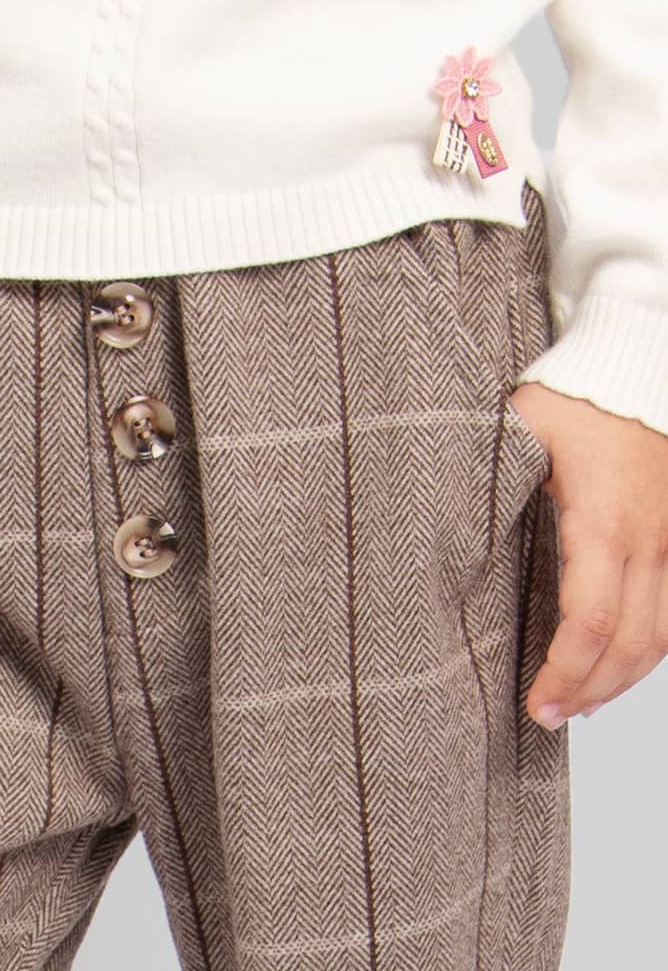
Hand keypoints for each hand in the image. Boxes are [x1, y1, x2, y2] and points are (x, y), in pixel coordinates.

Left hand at [508, 382, 667, 729]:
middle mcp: (647, 541)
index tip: (536, 703)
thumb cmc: (572, 397)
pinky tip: (620, 660)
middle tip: (549, 716)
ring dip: (624, 678)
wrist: (633, 366)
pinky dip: (649, 647)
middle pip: (632, 644)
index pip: (591, 622)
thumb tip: (437, 529)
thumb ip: (484, 486)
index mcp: (601, 523)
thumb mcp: (517, 435)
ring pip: (662, 635)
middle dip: (590, 690)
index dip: (565, 673)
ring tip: (581, 702)